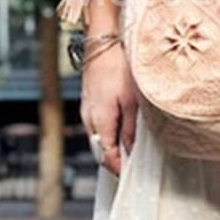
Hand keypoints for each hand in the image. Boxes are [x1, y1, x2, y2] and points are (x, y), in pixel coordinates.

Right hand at [80, 43, 138, 177]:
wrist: (102, 44)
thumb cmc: (118, 67)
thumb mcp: (132, 100)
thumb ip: (130, 128)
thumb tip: (131, 150)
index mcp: (100, 121)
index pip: (107, 156)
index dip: (119, 169)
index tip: (130, 176)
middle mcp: (89, 119)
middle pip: (100, 150)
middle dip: (114, 160)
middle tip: (132, 167)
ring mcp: (86, 110)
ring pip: (97, 139)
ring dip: (111, 147)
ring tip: (128, 150)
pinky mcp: (88, 103)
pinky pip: (96, 127)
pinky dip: (107, 134)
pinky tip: (120, 130)